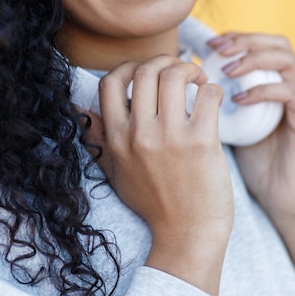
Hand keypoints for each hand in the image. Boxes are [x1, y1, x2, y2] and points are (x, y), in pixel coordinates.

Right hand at [84, 55, 233, 295]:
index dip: (128, 67)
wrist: (187, 235)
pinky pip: (207, 95)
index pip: (109, 82)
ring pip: (174, 75)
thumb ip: (101, 140)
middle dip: (164, 60)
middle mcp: (140, 135)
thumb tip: (82, 110)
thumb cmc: (154, 202)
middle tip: (179, 70)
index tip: (146, 71)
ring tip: (198, 80)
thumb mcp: (116, 172)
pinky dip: (212, 88)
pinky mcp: (202, 142)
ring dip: (190, 69)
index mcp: (117, 139)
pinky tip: (211, 97)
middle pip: (145, 70)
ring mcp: (170, 138)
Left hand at [208, 32, 294, 295]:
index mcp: (270, 81)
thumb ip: (204, 99)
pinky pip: (290, 92)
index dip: (232, 38)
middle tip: (217, 49)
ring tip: (226, 70)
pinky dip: (263, 90)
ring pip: (285, 59)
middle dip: (243, 40)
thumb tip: (167, 81)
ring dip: (253, 59)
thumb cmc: (244, 158)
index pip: (257, 42)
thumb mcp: (220, 122)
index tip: (205, 45)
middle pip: (275, 42)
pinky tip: (239, 100)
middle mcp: (289, 84)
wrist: (276, 198)